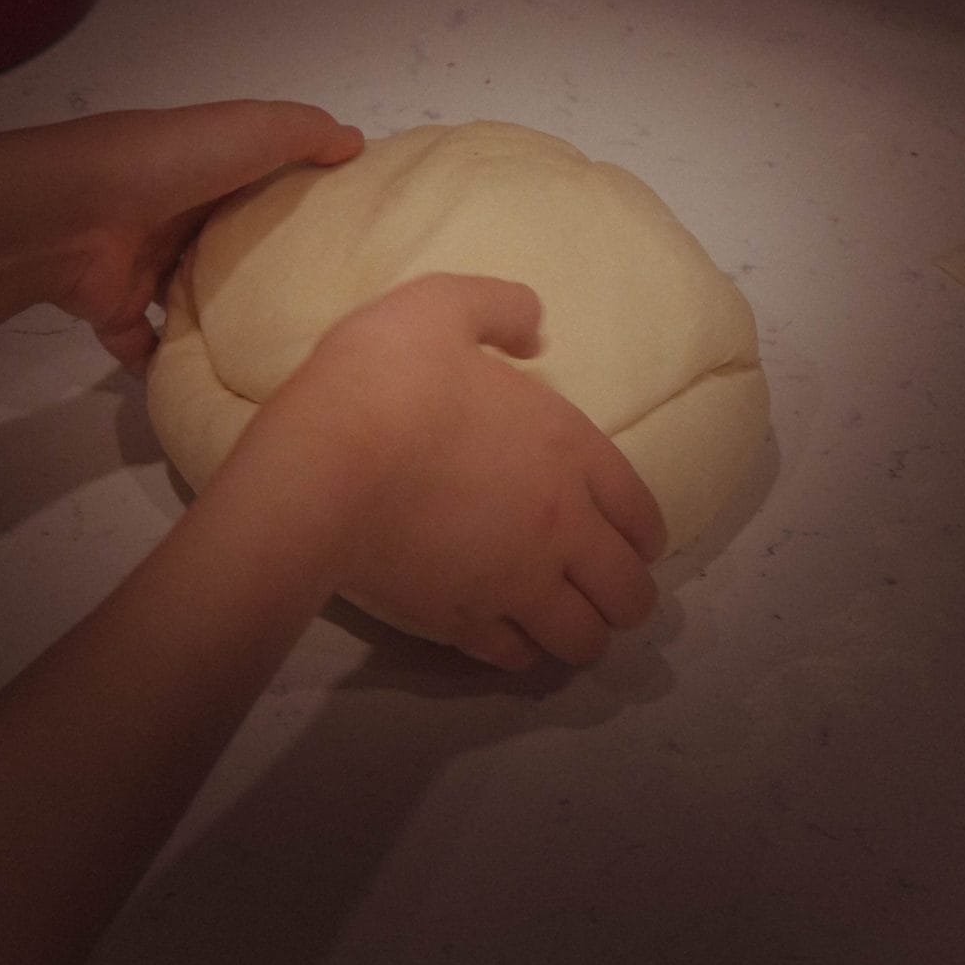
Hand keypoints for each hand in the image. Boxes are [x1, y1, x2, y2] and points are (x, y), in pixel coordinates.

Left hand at [0, 100, 360, 412]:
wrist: (72, 213)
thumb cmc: (171, 165)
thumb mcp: (254, 129)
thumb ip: (306, 133)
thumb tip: (358, 143)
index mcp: (206, 169)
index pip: (258, 185)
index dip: (296, 203)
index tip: (341, 236)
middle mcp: (173, 216)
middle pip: (225, 247)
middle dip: (261, 271)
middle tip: (319, 308)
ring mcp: (141, 265)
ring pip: (188, 298)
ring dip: (218, 321)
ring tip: (273, 353)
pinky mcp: (116, 310)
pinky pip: (146, 346)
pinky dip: (169, 365)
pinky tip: (213, 383)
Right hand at [248, 274, 666, 668]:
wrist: (321, 462)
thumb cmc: (387, 379)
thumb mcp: (442, 306)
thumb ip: (499, 309)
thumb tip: (534, 330)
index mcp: (570, 451)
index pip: (642, 514)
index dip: (643, 534)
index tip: (629, 539)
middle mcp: (559, 529)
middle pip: (630, 594)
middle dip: (625, 594)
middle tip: (596, 585)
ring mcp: (513, 584)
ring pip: (584, 641)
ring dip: (582, 633)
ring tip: (559, 619)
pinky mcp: (460, 623)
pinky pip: (515, 658)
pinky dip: (520, 652)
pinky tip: (504, 631)